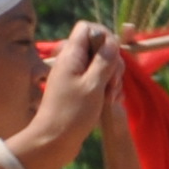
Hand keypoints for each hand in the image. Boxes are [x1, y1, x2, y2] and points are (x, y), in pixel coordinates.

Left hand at [21, 23, 118, 168]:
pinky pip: (99, 80)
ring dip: (112, 79)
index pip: (88, 28)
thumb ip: (104, 61)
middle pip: (99, 47)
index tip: (113, 56)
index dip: (104, 36)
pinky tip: (111, 103)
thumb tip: (112, 41)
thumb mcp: (93, 85)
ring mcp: (76, 76)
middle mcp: (72, 61)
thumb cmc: (72, 113)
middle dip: (112, 63)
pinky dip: (108, 88)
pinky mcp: (80, 89)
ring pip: (102, 65)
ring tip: (111, 98)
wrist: (54, 140)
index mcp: (71, 55)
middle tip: (112, 84)